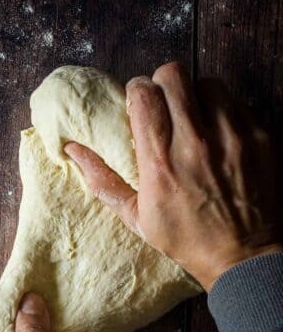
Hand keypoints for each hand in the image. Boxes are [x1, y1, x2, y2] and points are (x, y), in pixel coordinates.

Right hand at [65, 62, 281, 290]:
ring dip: (195, 95)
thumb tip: (72, 149)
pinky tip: (218, 133)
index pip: (143, 94)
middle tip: (164, 103)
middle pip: (173, 75)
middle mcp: (195, 143)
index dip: (137, 91)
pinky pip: (236, 102)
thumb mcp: (136, 218)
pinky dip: (223, 110)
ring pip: (207, 82)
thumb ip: (103, 180)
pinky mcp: (259, 137)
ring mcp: (231, 137)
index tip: (139, 103)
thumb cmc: (185, 239)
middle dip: (163, 84)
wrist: (243, 256)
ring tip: (194, 118)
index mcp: (159, 162)